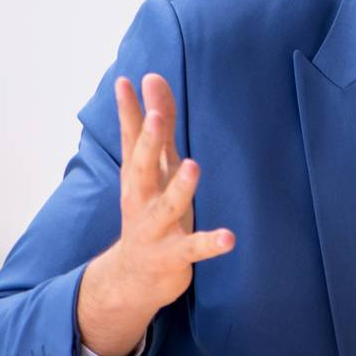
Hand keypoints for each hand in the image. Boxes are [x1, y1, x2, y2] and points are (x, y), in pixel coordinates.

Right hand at [76, 73, 234, 355]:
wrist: (131, 277)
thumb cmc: (148, 211)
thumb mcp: (153, 168)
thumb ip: (155, 127)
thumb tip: (152, 78)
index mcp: (139, 177)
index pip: (132, 140)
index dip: (130, 111)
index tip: (126, 80)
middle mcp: (142, 199)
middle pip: (143, 167)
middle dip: (148, 143)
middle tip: (156, 116)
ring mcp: (156, 228)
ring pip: (167, 207)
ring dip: (179, 188)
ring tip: (193, 165)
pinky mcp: (173, 255)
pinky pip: (192, 249)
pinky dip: (210, 243)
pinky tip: (229, 238)